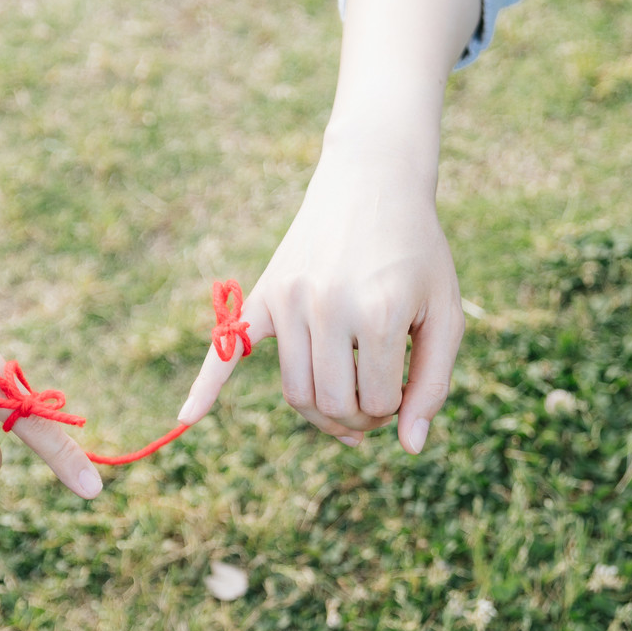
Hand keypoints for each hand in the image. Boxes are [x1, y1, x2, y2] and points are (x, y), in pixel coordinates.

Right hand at [179, 136, 463, 452]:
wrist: (373, 182)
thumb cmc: (417, 253)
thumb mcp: (444, 313)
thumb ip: (434, 382)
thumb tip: (410, 448)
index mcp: (378, 313)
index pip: (375, 403)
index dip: (393, 410)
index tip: (404, 393)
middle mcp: (326, 306)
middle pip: (331, 404)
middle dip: (357, 419)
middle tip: (377, 404)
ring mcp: (289, 298)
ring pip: (295, 392)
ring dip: (321, 413)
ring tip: (348, 402)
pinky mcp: (264, 292)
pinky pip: (229, 348)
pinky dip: (206, 386)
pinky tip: (186, 418)